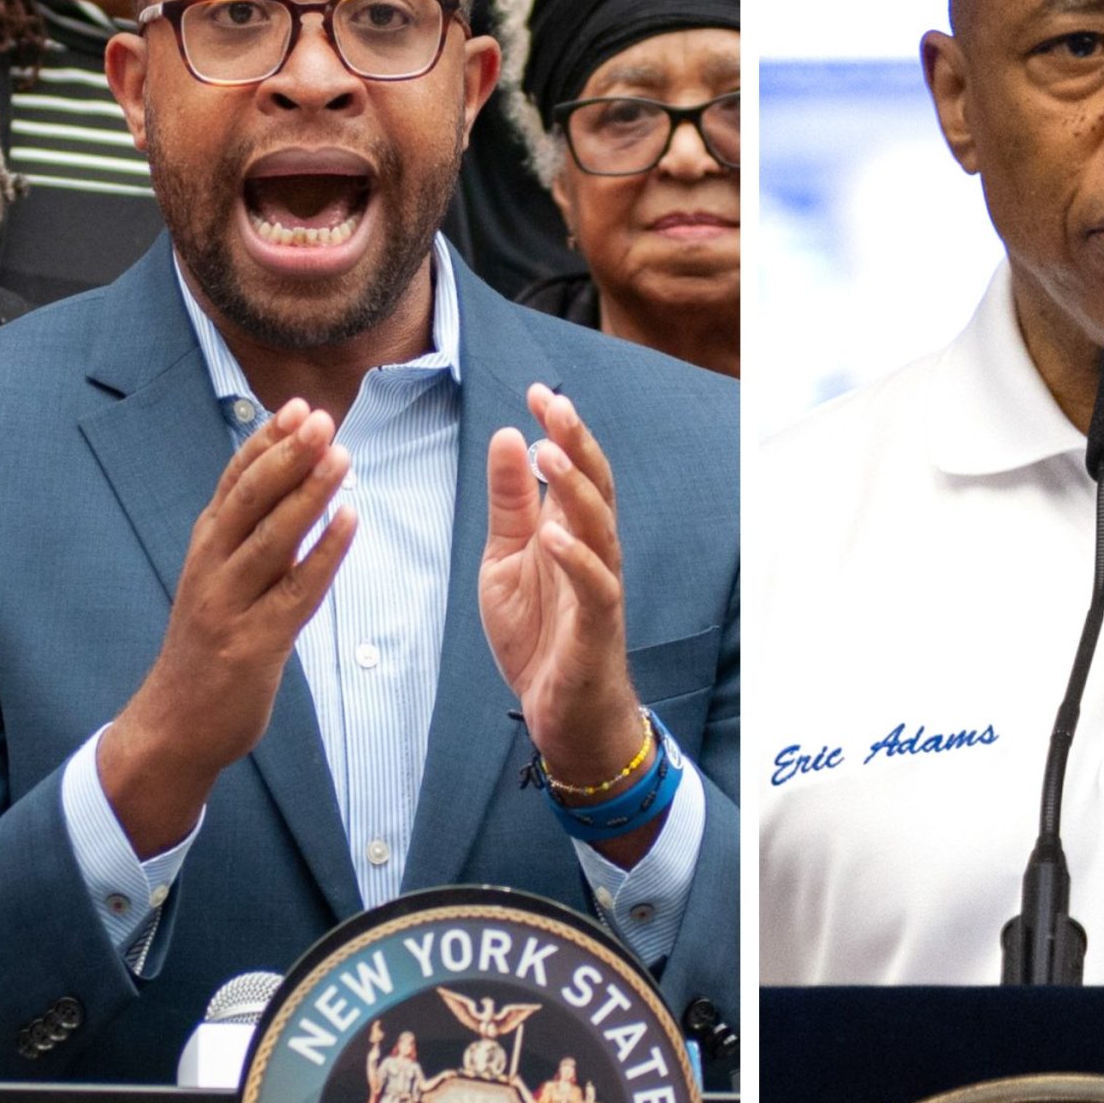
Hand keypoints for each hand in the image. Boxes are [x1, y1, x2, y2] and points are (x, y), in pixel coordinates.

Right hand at [103, 399, 355, 854]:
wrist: (175, 726)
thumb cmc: (207, 646)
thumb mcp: (218, 580)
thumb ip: (245, 538)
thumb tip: (286, 484)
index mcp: (204, 549)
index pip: (232, 483)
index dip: (265, 442)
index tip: (298, 407)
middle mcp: (210, 568)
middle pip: (248, 500)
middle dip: (286, 455)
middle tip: (322, 418)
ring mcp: (229, 605)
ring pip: (271, 538)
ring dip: (307, 493)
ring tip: (342, 456)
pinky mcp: (254, 643)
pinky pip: (296, 590)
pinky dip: (324, 553)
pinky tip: (350, 521)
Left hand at [481, 384, 638, 783]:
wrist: (562, 710)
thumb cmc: (538, 634)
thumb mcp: (504, 559)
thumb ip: (509, 504)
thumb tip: (509, 437)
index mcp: (567, 529)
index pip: (571, 468)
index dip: (558, 429)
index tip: (536, 391)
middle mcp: (591, 549)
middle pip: (594, 486)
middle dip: (576, 443)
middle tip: (554, 404)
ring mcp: (599, 584)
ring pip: (599, 526)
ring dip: (575, 489)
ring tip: (549, 454)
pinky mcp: (599, 624)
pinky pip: (596, 585)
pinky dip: (577, 559)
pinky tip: (554, 535)